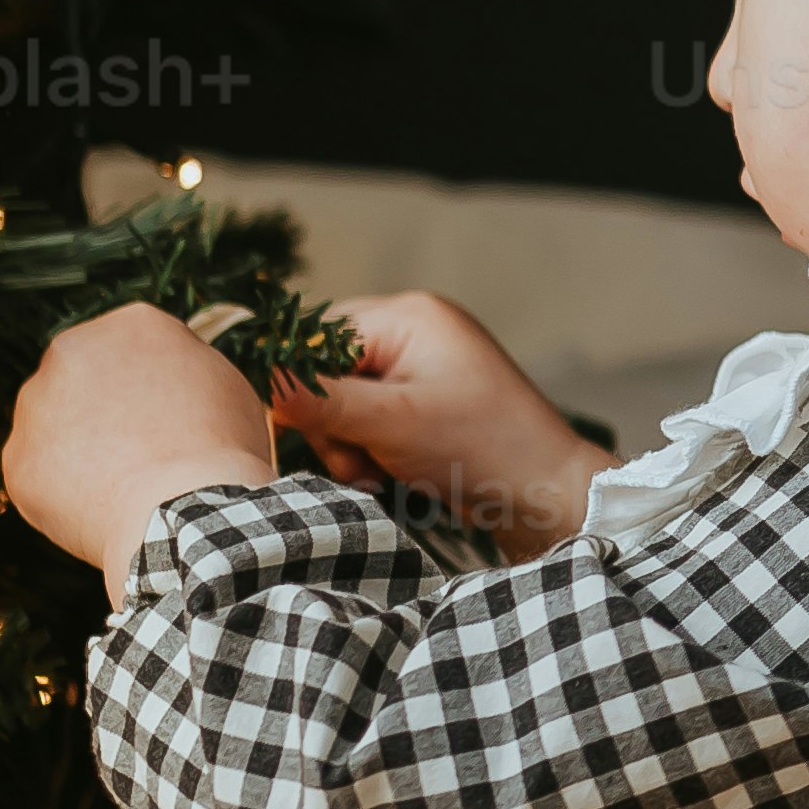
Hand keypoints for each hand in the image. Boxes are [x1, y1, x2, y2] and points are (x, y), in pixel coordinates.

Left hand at [5, 302, 273, 594]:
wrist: (184, 513)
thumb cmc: (220, 453)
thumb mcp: (226, 387)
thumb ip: (185, 367)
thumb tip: (166, 372)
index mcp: (134, 324)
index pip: (135, 350)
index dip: (154, 389)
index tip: (170, 421)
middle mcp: (74, 349)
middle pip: (84, 379)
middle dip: (103, 411)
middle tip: (140, 454)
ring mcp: (37, 404)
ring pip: (54, 426)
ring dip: (78, 450)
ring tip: (123, 487)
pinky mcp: (17, 459)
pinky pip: (40, 476)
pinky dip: (62, 495)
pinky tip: (98, 510)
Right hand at [270, 291, 601, 549]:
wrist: (544, 493)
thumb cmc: (481, 448)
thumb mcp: (389, 423)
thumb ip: (320, 402)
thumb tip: (264, 387)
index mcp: (410, 315)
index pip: (320, 336)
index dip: (304, 386)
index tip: (307, 431)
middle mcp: (415, 331)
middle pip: (328, 370)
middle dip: (331, 423)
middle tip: (359, 462)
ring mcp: (423, 367)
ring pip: (344, 401)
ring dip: (349, 444)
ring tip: (378, 474)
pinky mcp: (426, 403)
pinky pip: (370, 419)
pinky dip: (370, 450)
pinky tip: (390, 474)